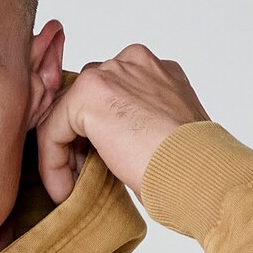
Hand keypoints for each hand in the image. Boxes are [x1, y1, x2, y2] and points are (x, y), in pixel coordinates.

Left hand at [36, 43, 210, 202]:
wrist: (201, 173)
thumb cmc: (191, 166)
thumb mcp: (163, 135)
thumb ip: (136, 124)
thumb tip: (110, 143)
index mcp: (155, 70)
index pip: (107, 96)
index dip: (94, 137)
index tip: (92, 169)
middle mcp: (133, 62)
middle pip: (83, 100)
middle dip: (76, 142)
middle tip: (79, 179)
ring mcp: (111, 73)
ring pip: (65, 114)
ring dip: (62, 155)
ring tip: (70, 189)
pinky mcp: (89, 95)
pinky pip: (52, 129)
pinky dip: (52, 164)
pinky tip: (64, 190)